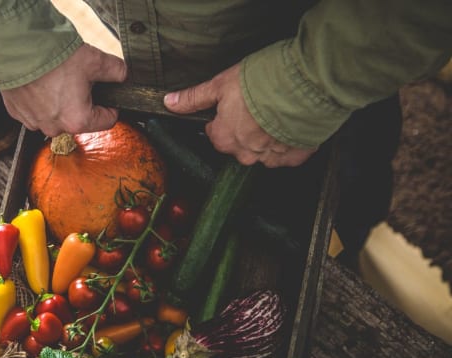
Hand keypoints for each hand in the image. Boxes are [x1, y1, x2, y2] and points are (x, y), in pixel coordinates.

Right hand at [1, 44, 126, 136]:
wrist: (16, 48)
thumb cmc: (54, 58)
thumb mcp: (95, 60)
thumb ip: (116, 71)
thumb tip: (123, 75)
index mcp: (78, 121)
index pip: (107, 121)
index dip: (111, 106)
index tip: (108, 95)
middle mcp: (55, 128)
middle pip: (79, 119)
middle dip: (82, 102)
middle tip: (77, 79)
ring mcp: (33, 122)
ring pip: (55, 115)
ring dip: (58, 101)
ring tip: (56, 78)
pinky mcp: (17, 113)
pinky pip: (35, 110)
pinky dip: (39, 99)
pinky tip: (39, 81)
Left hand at [164, 63, 316, 167]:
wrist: (305, 85)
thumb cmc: (262, 82)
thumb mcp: (221, 84)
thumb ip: (194, 98)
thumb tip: (169, 102)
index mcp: (223, 138)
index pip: (216, 134)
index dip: (225, 117)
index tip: (237, 104)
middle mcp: (244, 153)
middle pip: (239, 144)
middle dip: (247, 128)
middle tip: (259, 105)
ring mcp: (270, 157)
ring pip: (263, 151)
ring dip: (268, 135)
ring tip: (277, 112)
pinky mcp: (295, 156)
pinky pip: (287, 155)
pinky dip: (288, 142)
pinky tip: (291, 124)